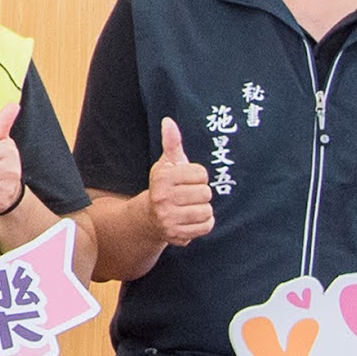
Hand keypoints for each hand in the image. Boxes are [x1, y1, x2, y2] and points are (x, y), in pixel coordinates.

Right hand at [144, 118, 215, 244]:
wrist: (150, 217)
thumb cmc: (165, 186)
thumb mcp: (167, 163)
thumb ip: (171, 142)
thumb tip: (168, 121)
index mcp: (162, 177)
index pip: (201, 174)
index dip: (198, 177)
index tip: (187, 180)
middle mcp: (162, 198)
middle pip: (206, 193)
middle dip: (201, 194)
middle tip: (188, 196)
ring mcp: (168, 218)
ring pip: (207, 211)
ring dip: (202, 209)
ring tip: (190, 208)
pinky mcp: (176, 234)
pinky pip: (206, 226)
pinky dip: (203, 224)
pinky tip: (191, 220)